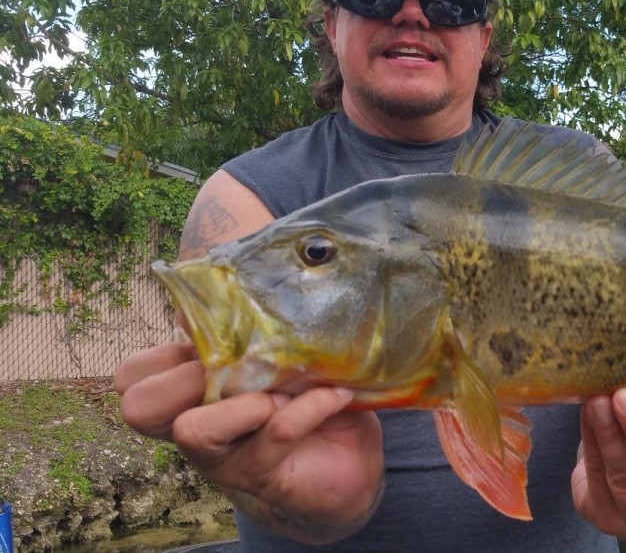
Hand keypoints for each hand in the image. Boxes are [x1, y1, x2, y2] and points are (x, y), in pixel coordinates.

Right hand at [114, 343, 383, 543]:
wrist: (348, 459)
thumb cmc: (304, 397)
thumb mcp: (274, 356)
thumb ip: (237, 331)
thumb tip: (194, 295)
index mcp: (188, 394)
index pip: (132, 376)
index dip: (163, 353)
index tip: (215, 341)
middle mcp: (193, 429)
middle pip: (140, 407)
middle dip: (184, 378)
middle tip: (238, 367)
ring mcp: (221, 460)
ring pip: (194, 430)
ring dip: (246, 400)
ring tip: (285, 391)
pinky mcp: (261, 476)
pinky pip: (275, 432)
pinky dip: (309, 406)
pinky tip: (336, 396)